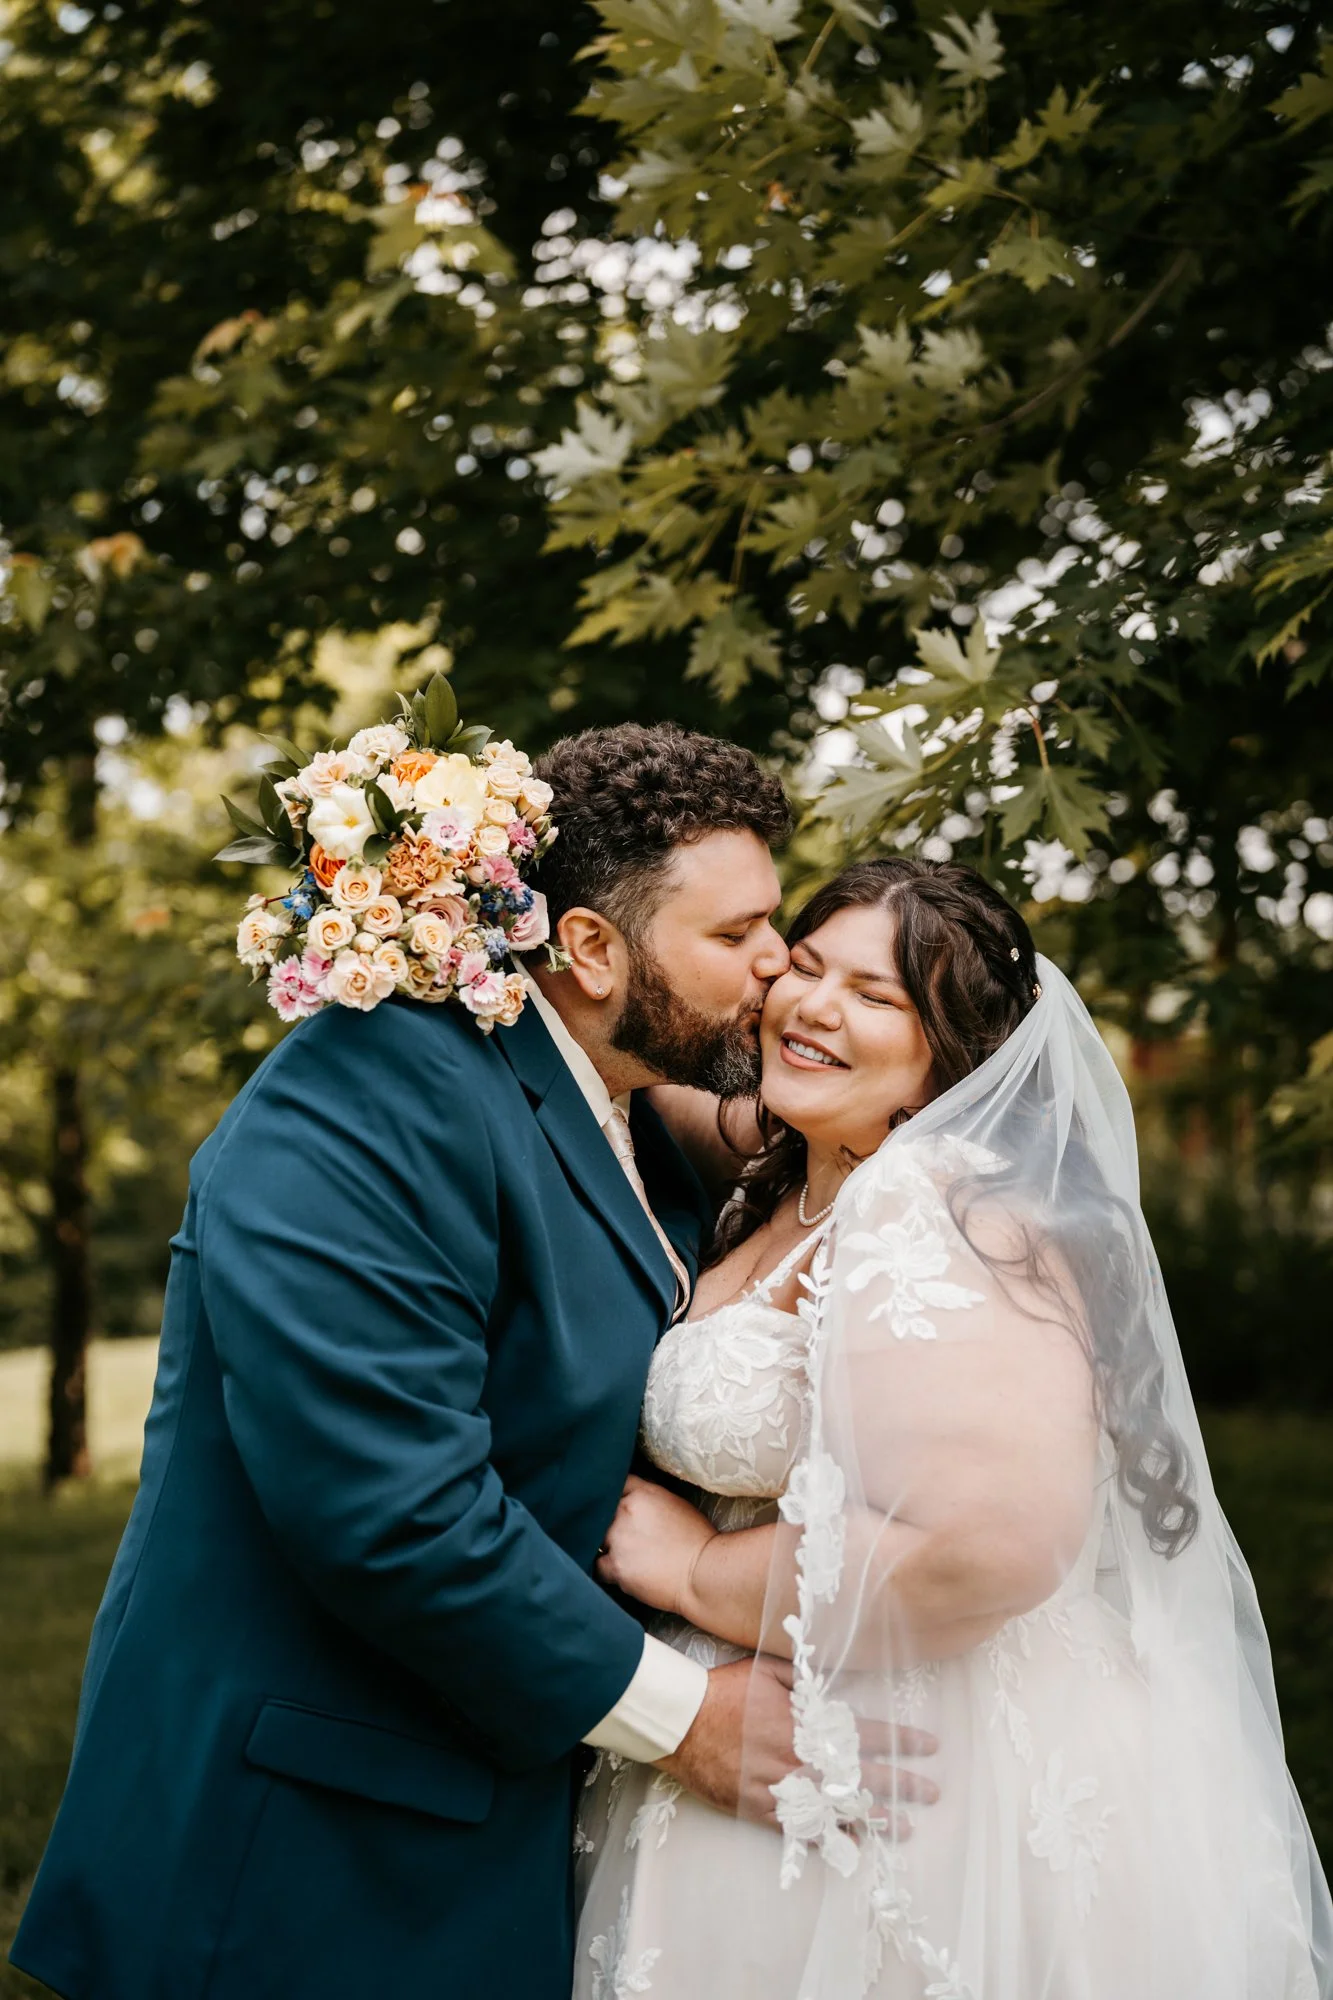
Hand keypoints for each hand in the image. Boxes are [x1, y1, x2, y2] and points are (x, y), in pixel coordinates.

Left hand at [594, 1474, 716, 1615]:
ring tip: (624, 1555)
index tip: (617, 1504)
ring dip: (608, 1546)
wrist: (702, 1573)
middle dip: (611, 1523)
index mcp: (643, 1494)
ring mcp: (619, 1540)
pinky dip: (607, 1570)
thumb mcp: (677, 1505)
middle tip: (624, 1535)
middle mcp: (626, 1512)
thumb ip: (651, 1500)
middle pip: (604, 1513)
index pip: (618, 1484)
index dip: (617, 1495)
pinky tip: (619, 1572)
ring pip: (598, 1539)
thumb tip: (639, 1503)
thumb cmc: (698, 1540)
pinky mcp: (617, 1567)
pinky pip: (599, 1567)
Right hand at [657, 1655, 939, 1831]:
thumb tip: (835, 1678)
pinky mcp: (761, 1808)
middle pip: (859, 1776)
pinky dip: (830, 1838)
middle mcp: (798, 1757)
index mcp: (804, 1721)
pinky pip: (802, 1829)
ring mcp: (780, 1787)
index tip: (929, 1746)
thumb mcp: (766, 1669)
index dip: (899, 1739)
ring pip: (837, 1808)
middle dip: (900, 1783)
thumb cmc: (724, 1690)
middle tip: (931, 1792)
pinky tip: (855, 1844)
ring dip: (874, 1817)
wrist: (680, 1722)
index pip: (864, 1732)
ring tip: (905, 1826)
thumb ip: (804, 1676)